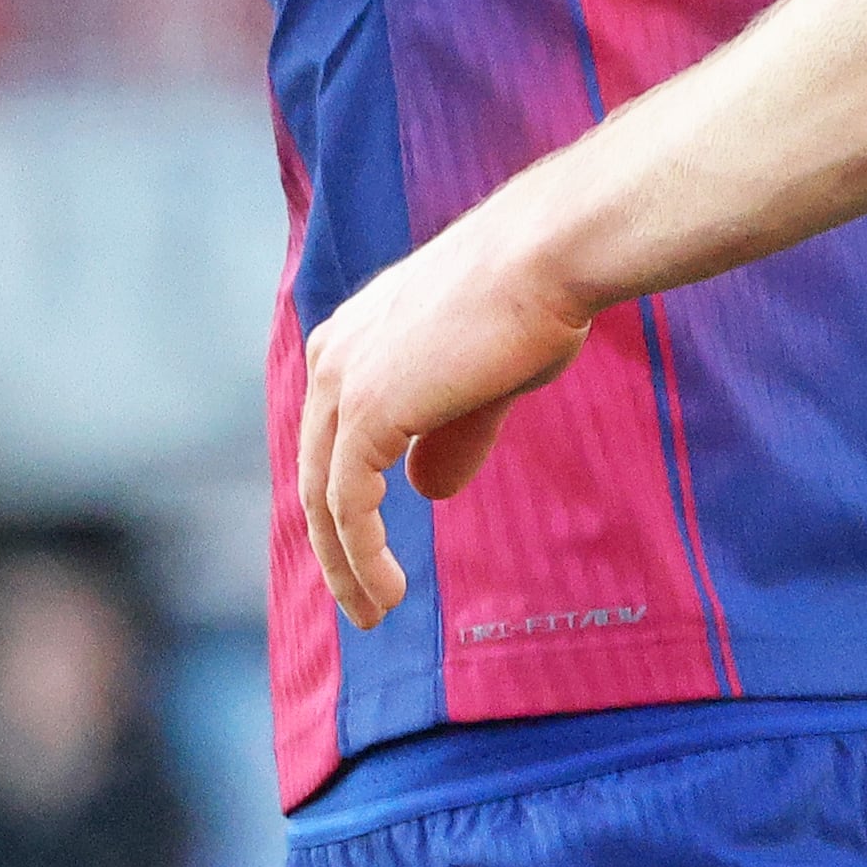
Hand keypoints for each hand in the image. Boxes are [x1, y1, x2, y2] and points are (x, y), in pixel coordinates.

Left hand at [292, 195, 598, 626]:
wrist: (549, 255)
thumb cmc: (535, 300)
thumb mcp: (486, 377)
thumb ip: (450, 433)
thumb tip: (428, 492)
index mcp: (354, 336)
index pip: (333, 437)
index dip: (347, 500)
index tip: (372, 550)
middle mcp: (334, 355)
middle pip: (317, 474)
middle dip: (339, 547)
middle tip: (367, 602)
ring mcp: (344, 383)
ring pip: (325, 498)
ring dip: (348, 565)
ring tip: (377, 612)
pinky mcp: (366, 414)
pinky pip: (350, 506)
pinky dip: (363, 556)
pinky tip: (390, 590)